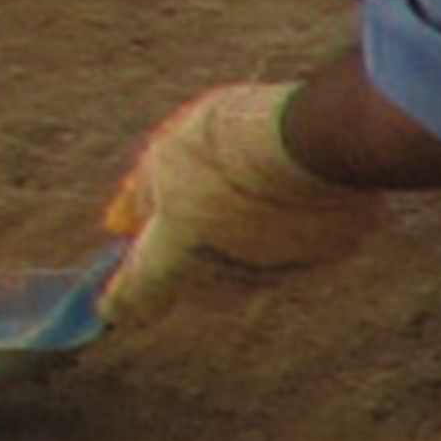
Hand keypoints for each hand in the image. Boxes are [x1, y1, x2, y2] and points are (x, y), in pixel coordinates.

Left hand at [101, 80, 399, 326]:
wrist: (313, 140)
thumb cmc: (224, 146)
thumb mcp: (164, 157)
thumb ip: (141, 196)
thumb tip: (118, 223)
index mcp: (172, 261)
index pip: (133, 300)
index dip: (120, 300)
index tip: (110, 300)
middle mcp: (225, 282)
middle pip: (200, 288)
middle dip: (192, 260)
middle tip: (195, 211)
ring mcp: (281, 273)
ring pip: (252, 271)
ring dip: (244, 244)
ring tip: (252, 190)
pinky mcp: (329, 258)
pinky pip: (301, 250)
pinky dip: (291, 229)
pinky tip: (296, 190)